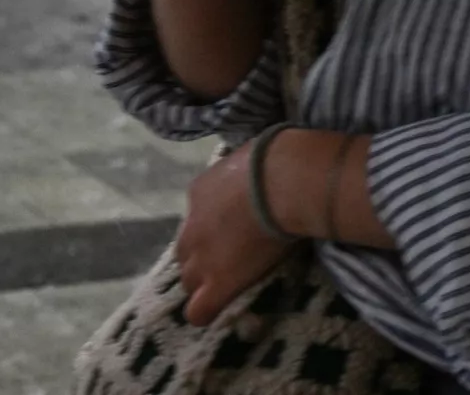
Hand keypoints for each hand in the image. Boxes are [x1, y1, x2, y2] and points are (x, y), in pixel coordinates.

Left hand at [176, 139, 294, 325]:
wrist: (283, 180)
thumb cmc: (276, 160)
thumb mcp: (253, 156)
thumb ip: (247, 172)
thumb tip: (261, 172)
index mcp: (199, 194)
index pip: (198, 219)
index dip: (216, 227)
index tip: (237, 227)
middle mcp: (192, 228)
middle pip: (186, 253)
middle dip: (202, 258)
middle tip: (232, 258)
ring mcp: (203, 258)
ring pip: (189, 281)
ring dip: (204, 283)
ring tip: (229, 284)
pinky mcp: (219, 282)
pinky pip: (200, 310)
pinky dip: (206, 312)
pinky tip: (217, 313)